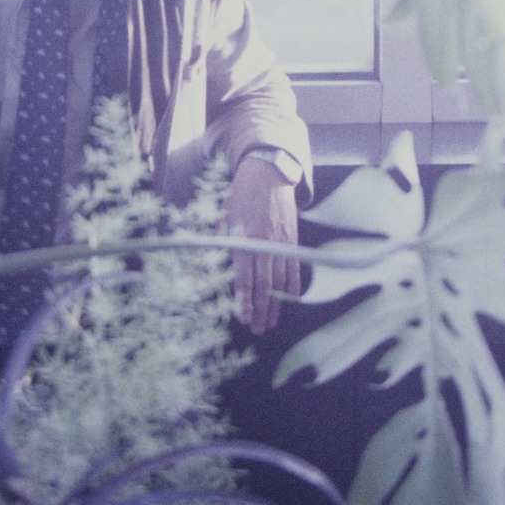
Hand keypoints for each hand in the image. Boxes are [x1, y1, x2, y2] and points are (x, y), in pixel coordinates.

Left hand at [223, 155, 300, 334]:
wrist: (268, 175)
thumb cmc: (240, 197)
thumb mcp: (224, 218)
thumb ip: (220, 245)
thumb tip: (210, 269)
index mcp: (244, 240)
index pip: (244, 278)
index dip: (244, 300)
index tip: (242, 318)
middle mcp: (264, 244)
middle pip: (264, 285)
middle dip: (260, 309)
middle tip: (257, 329)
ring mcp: (281, 243)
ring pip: (280, 280)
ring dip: (276, 304)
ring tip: (271, 322)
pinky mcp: (292, 239)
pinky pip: (294, 267)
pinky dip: (293, 285)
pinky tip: (290, 300)